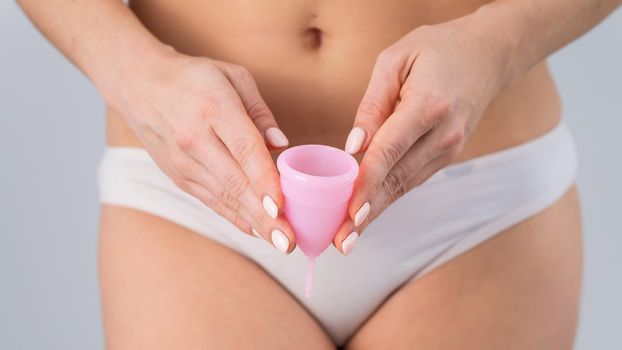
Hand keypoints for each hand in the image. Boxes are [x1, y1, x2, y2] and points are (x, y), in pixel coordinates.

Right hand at [109, 49, 295, 253]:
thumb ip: (260, 112)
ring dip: (253, 223)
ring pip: (223, 197)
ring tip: (279, 243)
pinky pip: (211, 200)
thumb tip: (281, 146)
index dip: (264, 180)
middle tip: (288, 242)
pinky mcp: (178, 175)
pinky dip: (234, 217)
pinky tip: (255, 231)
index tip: (282, 206)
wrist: (139, 84)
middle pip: (235, 182)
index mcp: (214, 107)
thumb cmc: (194, 78)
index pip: (244, 149)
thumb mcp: (233, 77)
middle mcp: (195, 138)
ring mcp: (183, 161)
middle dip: (264, 216)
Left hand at [332, 18, 509, 254]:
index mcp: (430, 105)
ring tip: (347, 238)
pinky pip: (412, 179)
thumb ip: (372, 105)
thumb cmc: (436, 50)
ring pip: (405, 186)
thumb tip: (352, 148)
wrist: (487, 54)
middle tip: (340, 242)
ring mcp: (450, 149)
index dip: (367, 184)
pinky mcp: (447, 155)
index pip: (391, 152)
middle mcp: (445, 134)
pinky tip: (366, 214)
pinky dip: (388, 197)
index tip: (348, 212)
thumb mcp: (395, 60)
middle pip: (398, 180)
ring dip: (375, 213)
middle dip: (367, 213)